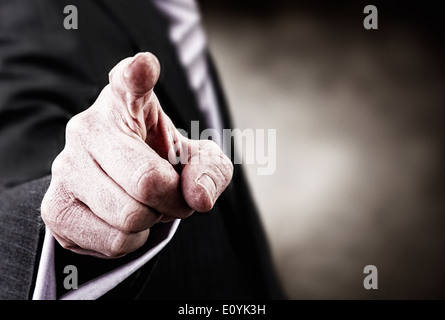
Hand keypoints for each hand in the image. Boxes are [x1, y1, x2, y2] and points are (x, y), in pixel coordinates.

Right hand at [41, 52, 232, 257]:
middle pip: (147, 181)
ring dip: (152, 222)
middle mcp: (87, 128)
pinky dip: (134, 240)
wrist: (125, 189)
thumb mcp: (200, 160)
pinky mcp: (56, 208)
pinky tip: (125, 221)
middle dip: (174, 200)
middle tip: (173, 195)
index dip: (138, 75)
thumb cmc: (163, 164)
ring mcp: (65, 168)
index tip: (145, 68)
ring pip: (130, 217)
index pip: (128, 81)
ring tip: (146, 205)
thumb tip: (198, 197)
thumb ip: (210, 170)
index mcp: (125, 102)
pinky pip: (114, 241)